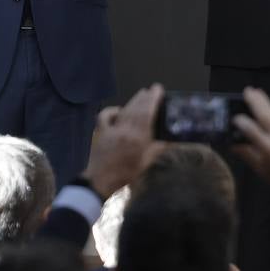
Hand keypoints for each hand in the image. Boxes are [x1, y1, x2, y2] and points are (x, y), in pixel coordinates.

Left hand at [82, 84, 165, 198]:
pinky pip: (105, 116)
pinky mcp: (100, 132)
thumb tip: (169, 139)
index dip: (153, 99)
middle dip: (145, 97)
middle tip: (152, 89)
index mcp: (138, 137)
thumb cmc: (126, 174)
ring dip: (133, 101)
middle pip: (137, 109)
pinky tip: (118, 110)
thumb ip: (157, 149)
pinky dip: (112, 111)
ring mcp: (111, 129)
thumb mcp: (145, 163)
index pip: (147, 113)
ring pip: (124, 111)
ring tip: (141, 93)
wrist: (100, 181)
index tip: (158, 89)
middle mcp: (125, 130)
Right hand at [232, 88, 269, 201]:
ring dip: (266, 103)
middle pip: (267, 117)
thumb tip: (234, 145)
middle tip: (249, 91)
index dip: (244, 124)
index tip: (235, 117)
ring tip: (257, 92)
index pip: (254, 132)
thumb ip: (248, 155)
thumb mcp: (261, 170)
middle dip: (257, 103)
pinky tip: (269, 108)